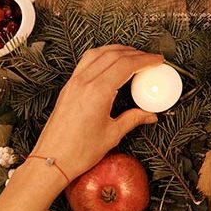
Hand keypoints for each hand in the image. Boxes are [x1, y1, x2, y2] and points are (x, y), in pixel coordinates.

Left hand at [30, 45, 162, 183]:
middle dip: (134, 53)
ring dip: (117, 50)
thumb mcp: (112, 135)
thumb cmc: (79, 151)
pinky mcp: (68, 87)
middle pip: (113, 55)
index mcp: (98, 92)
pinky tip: (110, 62)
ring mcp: (74, 82)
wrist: (53, 159)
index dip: (145, 60)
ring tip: (132, 55)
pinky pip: (86, 61)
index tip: (157, 60)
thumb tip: (149, 115)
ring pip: (98, 53)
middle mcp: (84, 82)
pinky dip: (102, 56)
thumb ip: (133, 119)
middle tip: (149, 58)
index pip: (126, 65)